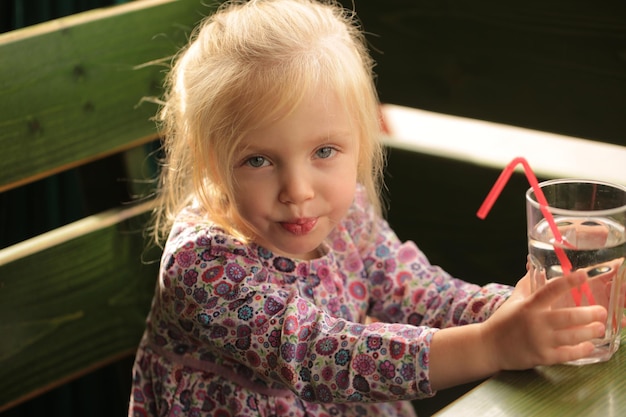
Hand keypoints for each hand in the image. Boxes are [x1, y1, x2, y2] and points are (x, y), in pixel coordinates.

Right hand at [480, 270, 607, 370]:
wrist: (488, 346)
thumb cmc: (503, 321)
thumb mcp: (514, 299)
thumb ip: (527, 283)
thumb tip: (531, 262)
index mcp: (529, 305)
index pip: (550, 290)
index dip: (568, 281)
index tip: (583, 275)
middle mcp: (535, 322)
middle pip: (568, 316)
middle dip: (590, 314)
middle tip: (601, 312)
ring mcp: (539, 341)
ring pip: (572, 336)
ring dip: (590, 332)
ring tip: (600, 328)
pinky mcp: (542, 357)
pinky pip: (567, 354)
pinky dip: (581, 350)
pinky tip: (589, 345)